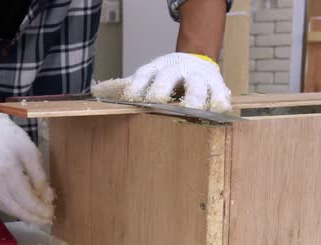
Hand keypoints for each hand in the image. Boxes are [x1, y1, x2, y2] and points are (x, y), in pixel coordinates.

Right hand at [0, 112, 53, 224]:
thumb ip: (39, 176)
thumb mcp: (29, 152)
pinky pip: (0, 203)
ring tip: (37, 217)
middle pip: (16, 209)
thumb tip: (48, 197)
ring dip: (23, 215)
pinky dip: (12, 208)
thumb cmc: (10, 139)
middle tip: (46, 221)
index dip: (39, 210)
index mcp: (8, 172)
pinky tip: (23, 208)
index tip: (51, 214)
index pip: (26, 199)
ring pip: (7, 209)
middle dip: (33, 217)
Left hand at [93, 53, 230, 112]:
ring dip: (194, 98)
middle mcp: (176, 69)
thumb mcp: (151, 76)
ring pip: (196, 86)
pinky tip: (219, 111)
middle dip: (162, 90)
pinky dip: (219, 101)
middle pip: (167, 78)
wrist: (197, 57)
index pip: (143, 75)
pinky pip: (219, 92)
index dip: (137, 86)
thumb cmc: (168, 75)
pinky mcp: (216, 82)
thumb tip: (101, 98)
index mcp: (157, 68)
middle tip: (158, 104)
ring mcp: (197, 75)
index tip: (132, 99)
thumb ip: (136, 87)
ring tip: (193, 111)